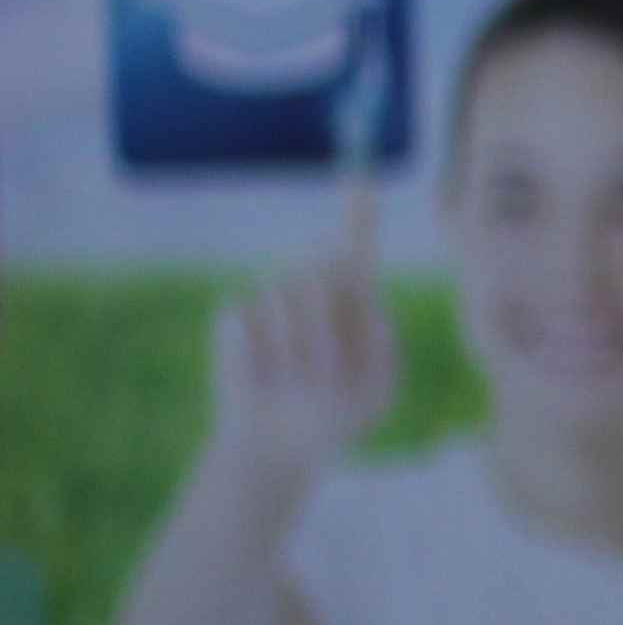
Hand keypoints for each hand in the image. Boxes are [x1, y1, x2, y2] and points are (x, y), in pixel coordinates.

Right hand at [208, 194, 398, 496]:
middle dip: (324, 319)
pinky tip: (266, 377)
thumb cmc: (335, 420)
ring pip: (286, 293)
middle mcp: (315, 292)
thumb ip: (384, 352)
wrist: (280, 446)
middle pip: (323, 267)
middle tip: (324, 367)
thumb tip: (377, 310)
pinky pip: (251, 321)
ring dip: (296, 345)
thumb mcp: (375, 393)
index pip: (359, 250)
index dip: (359, 213)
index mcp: (356, 304)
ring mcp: (273, 301)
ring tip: (298, 379)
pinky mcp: (236, 317)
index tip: (363, 178)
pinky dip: (263, 355)